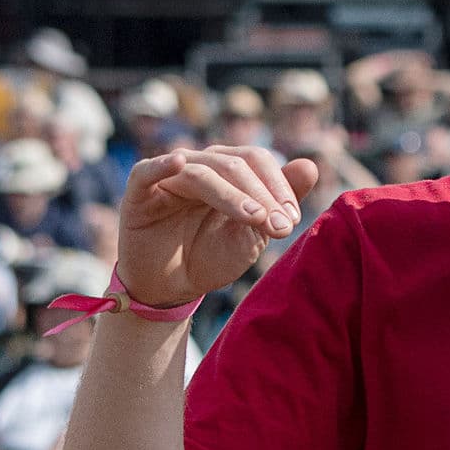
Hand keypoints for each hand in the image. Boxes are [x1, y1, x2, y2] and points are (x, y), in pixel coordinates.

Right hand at [116, 146, 317, 306]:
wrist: (171, 289)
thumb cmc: (210, 257)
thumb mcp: (251, 233)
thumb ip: (278, 200)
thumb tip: (310, 164)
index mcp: (226, 170)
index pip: (255, 160)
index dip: (277, 185)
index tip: (292, 220)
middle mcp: (198, 165)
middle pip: (233, 164)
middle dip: (261, 195)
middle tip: (280, 227)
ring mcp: (168, 176)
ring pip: (202, 173)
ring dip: (231, 195)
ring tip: (254, 219)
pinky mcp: (139, 192)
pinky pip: (148, 171)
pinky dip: (164, 165)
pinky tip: (180, 163)